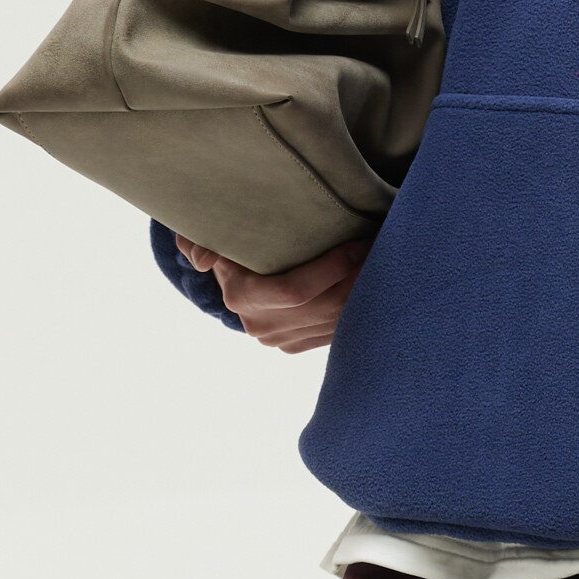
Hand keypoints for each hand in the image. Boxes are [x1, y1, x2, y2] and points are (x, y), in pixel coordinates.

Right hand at [175, 234, 366, 352]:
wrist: (239, 271)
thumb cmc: (232, 241)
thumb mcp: (212, 233)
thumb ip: (198, 241)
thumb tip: (203, 261)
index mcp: (242, 297)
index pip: (294, 289)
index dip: (330, 267)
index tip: (356, 243)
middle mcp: (262, 325)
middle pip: (322, 305)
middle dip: (355, 276)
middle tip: (377, 246)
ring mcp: (282, 340)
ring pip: (334, 319)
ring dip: (363, 290)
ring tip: (380, 260)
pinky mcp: (299, 345)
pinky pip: (336, 329)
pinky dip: (358, 305)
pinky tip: (370, 281)